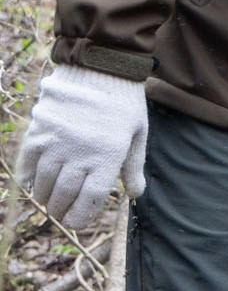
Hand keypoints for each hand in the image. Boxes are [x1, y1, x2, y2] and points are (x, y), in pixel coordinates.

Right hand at [15, 66, 149, 229]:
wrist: (99, 68)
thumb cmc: (124, 103)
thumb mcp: (137, 135)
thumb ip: (133, 167)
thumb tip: (135, 195)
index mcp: (107, 157)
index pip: (89, 200)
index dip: (81, 217)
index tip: (77, 222)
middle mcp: (78, 154)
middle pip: (63, 195)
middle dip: (61, 210)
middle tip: (62, 214)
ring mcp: (55, 143)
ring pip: (43, 183)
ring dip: (44, 197)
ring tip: (48, 202)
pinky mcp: (38, 132)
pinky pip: (26, 163)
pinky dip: (27, 179)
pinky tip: (32, 186)